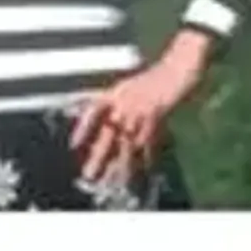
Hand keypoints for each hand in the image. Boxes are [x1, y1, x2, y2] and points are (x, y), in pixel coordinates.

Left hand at [69, 37, 212, 185]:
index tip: (73, 144)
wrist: (177, 68)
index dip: (82, 126)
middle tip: (90, 175)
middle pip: (108, 132)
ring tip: (113, 182)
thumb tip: (102, 120)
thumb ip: (115, 101)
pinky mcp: (156, 117)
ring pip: (127, 143)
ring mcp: (140, 110)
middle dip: (99, 155)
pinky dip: (146, 158)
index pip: (93, 109)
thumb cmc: (154, 77)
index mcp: (116, 92)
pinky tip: (143, 171)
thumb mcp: (129, 85)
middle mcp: (124, 101)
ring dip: (121, 164)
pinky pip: (148, 142)